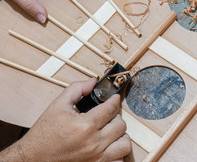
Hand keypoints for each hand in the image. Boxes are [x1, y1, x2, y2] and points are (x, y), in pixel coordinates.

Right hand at [0, 78, 131, 161]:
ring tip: (110, 131)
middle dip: (116, 117)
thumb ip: (77, 89)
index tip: (114, 99)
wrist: (33, 157)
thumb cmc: (44, 133)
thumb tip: (93, 81)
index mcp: (85, 125)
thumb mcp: (58, 105)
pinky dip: (117, 152)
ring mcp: (96, 157)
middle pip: (121, 125)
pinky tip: (109, 146)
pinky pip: (119, 160)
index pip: (111, 109)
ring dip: (120, 135)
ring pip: (124, 144)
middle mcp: (93, 143)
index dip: (114, 101)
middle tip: (108, 115)